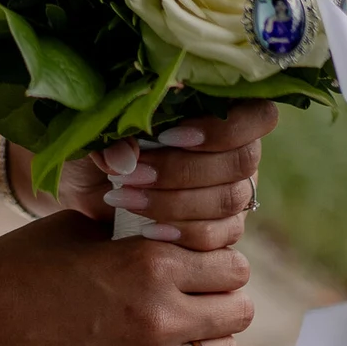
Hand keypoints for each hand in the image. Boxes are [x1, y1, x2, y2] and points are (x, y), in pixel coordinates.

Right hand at [0, 213, 252, 345]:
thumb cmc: (24, 267)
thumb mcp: (83, 228)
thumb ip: (138, 229)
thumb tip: (181, 230)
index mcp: (150, 264)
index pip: (232, 266)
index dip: (221, 261)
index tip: (203, 262)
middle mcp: (159, 316)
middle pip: (238, 311)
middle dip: (223, 298)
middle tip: (200, 294)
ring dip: (215, 339)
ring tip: (191, 329)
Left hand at [52, 100, 276, 250]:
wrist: (90, 182)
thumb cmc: (102, 140)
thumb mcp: (101, 128)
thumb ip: (115, 136)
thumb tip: (124, 159)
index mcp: (222, 109)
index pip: (256, 115)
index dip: (220, 129)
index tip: (166, 136)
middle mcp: (237, 149)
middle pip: (241, 162)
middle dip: (182, 171)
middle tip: (133, 175)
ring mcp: (235, 190)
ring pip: (229, 200)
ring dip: (175, 203)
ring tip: (125, 199)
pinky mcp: (223, 227)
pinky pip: (218, 236)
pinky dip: (180, 233)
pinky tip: (146, 230)